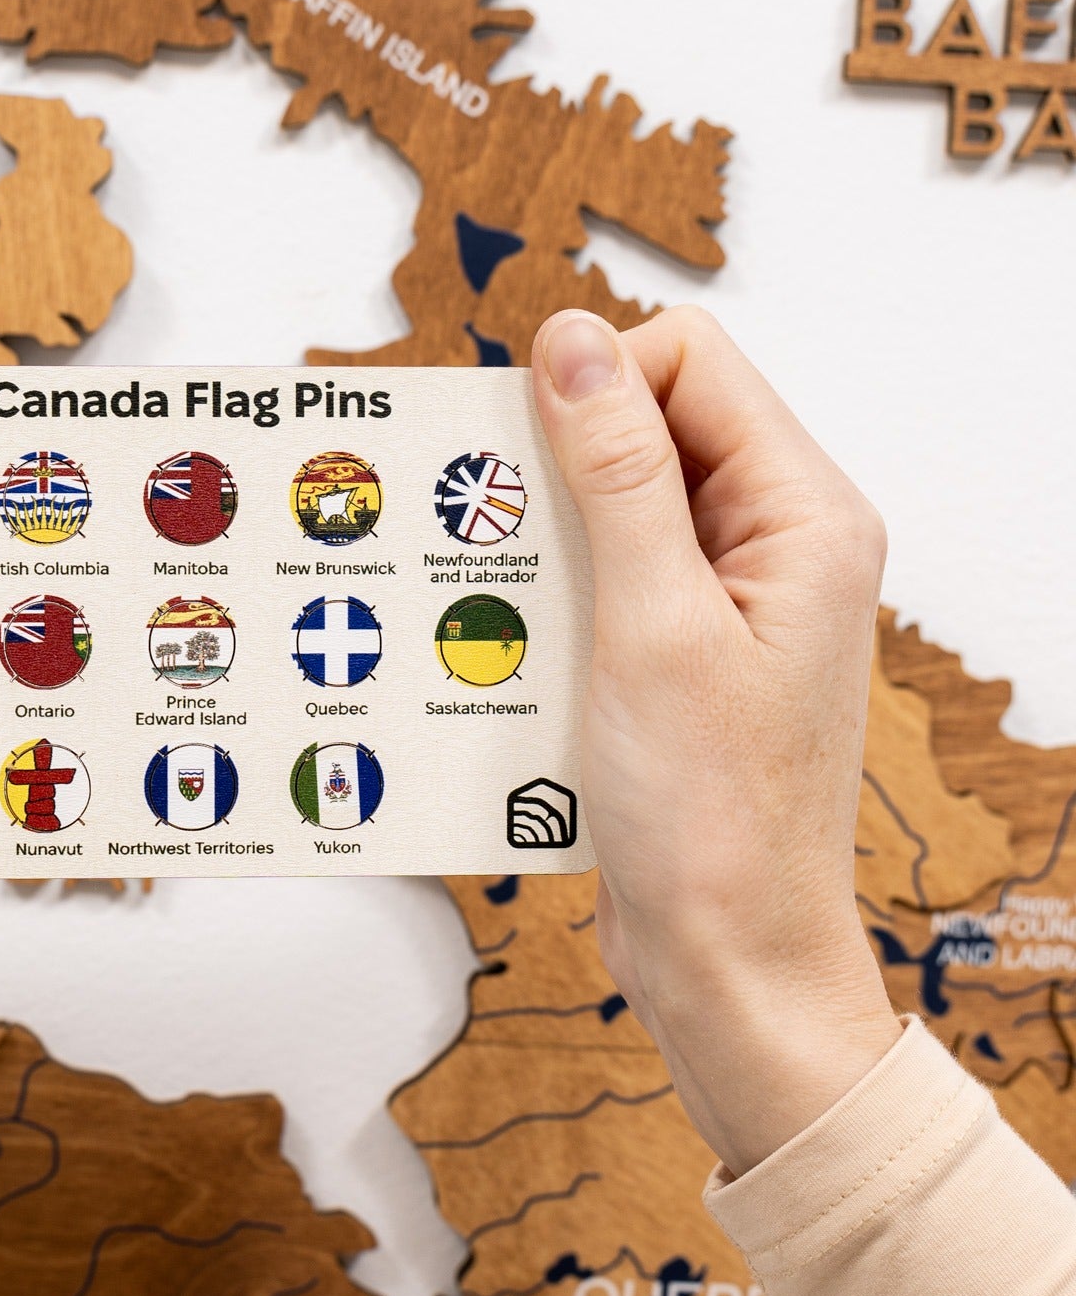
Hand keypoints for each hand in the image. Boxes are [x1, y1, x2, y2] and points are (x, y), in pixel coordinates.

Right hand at [532, 306, 901, 1174]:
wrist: (726, 956)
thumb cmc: (710, 813)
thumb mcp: (650, 623)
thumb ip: (616, 472)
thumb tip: (574, 340)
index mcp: (803, 515)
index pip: (690, 363)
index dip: (594, 383)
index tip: (520, 452)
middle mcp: (776, 543)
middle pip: (649, 424)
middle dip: (557, 462)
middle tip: (492, 528)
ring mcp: (729, 599)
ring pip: (615, 503)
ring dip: (545, 534)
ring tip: (499, 596)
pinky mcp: (683, 650)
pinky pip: (607, 575)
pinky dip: (550, 592)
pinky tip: (510, 639)